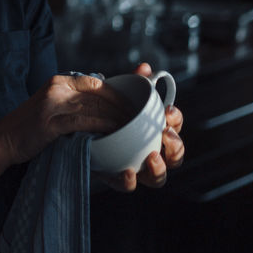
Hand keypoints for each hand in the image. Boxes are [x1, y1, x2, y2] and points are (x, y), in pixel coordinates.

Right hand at [0, 73, 131, 165]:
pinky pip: (83, 122)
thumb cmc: (31, 126)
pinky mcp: (49, 121)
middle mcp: (57, 87)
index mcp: (60, 81)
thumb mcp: (53, 104)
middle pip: (99, 95)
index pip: (97, 83)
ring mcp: (52, 104)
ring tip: (132, 131)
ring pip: (94, 108)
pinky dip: (101, 127)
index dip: (119, 94)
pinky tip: (113, 135)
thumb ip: (74, 100)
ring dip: (117, 119)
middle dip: (123, 108)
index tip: (135, 107)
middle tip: (140, 122)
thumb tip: (103, 102)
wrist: (3, 139)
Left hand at [101, 62, 185, 191]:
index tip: (168, 111)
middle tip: (165, 134)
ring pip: (158, 177)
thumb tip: (145, 67)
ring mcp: (136, 167)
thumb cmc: (106, 112)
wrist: (75, 128)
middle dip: (176, 146)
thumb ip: (133, 84)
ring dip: (160, 168)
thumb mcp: (118, 97)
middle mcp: (152, 151)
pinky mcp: (116, 177)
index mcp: (156, 130)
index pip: (174, 127)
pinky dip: (130, 180)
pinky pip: (128, 185)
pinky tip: (127, 171)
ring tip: (152, 157)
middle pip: (175, 155)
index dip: (176, 120)